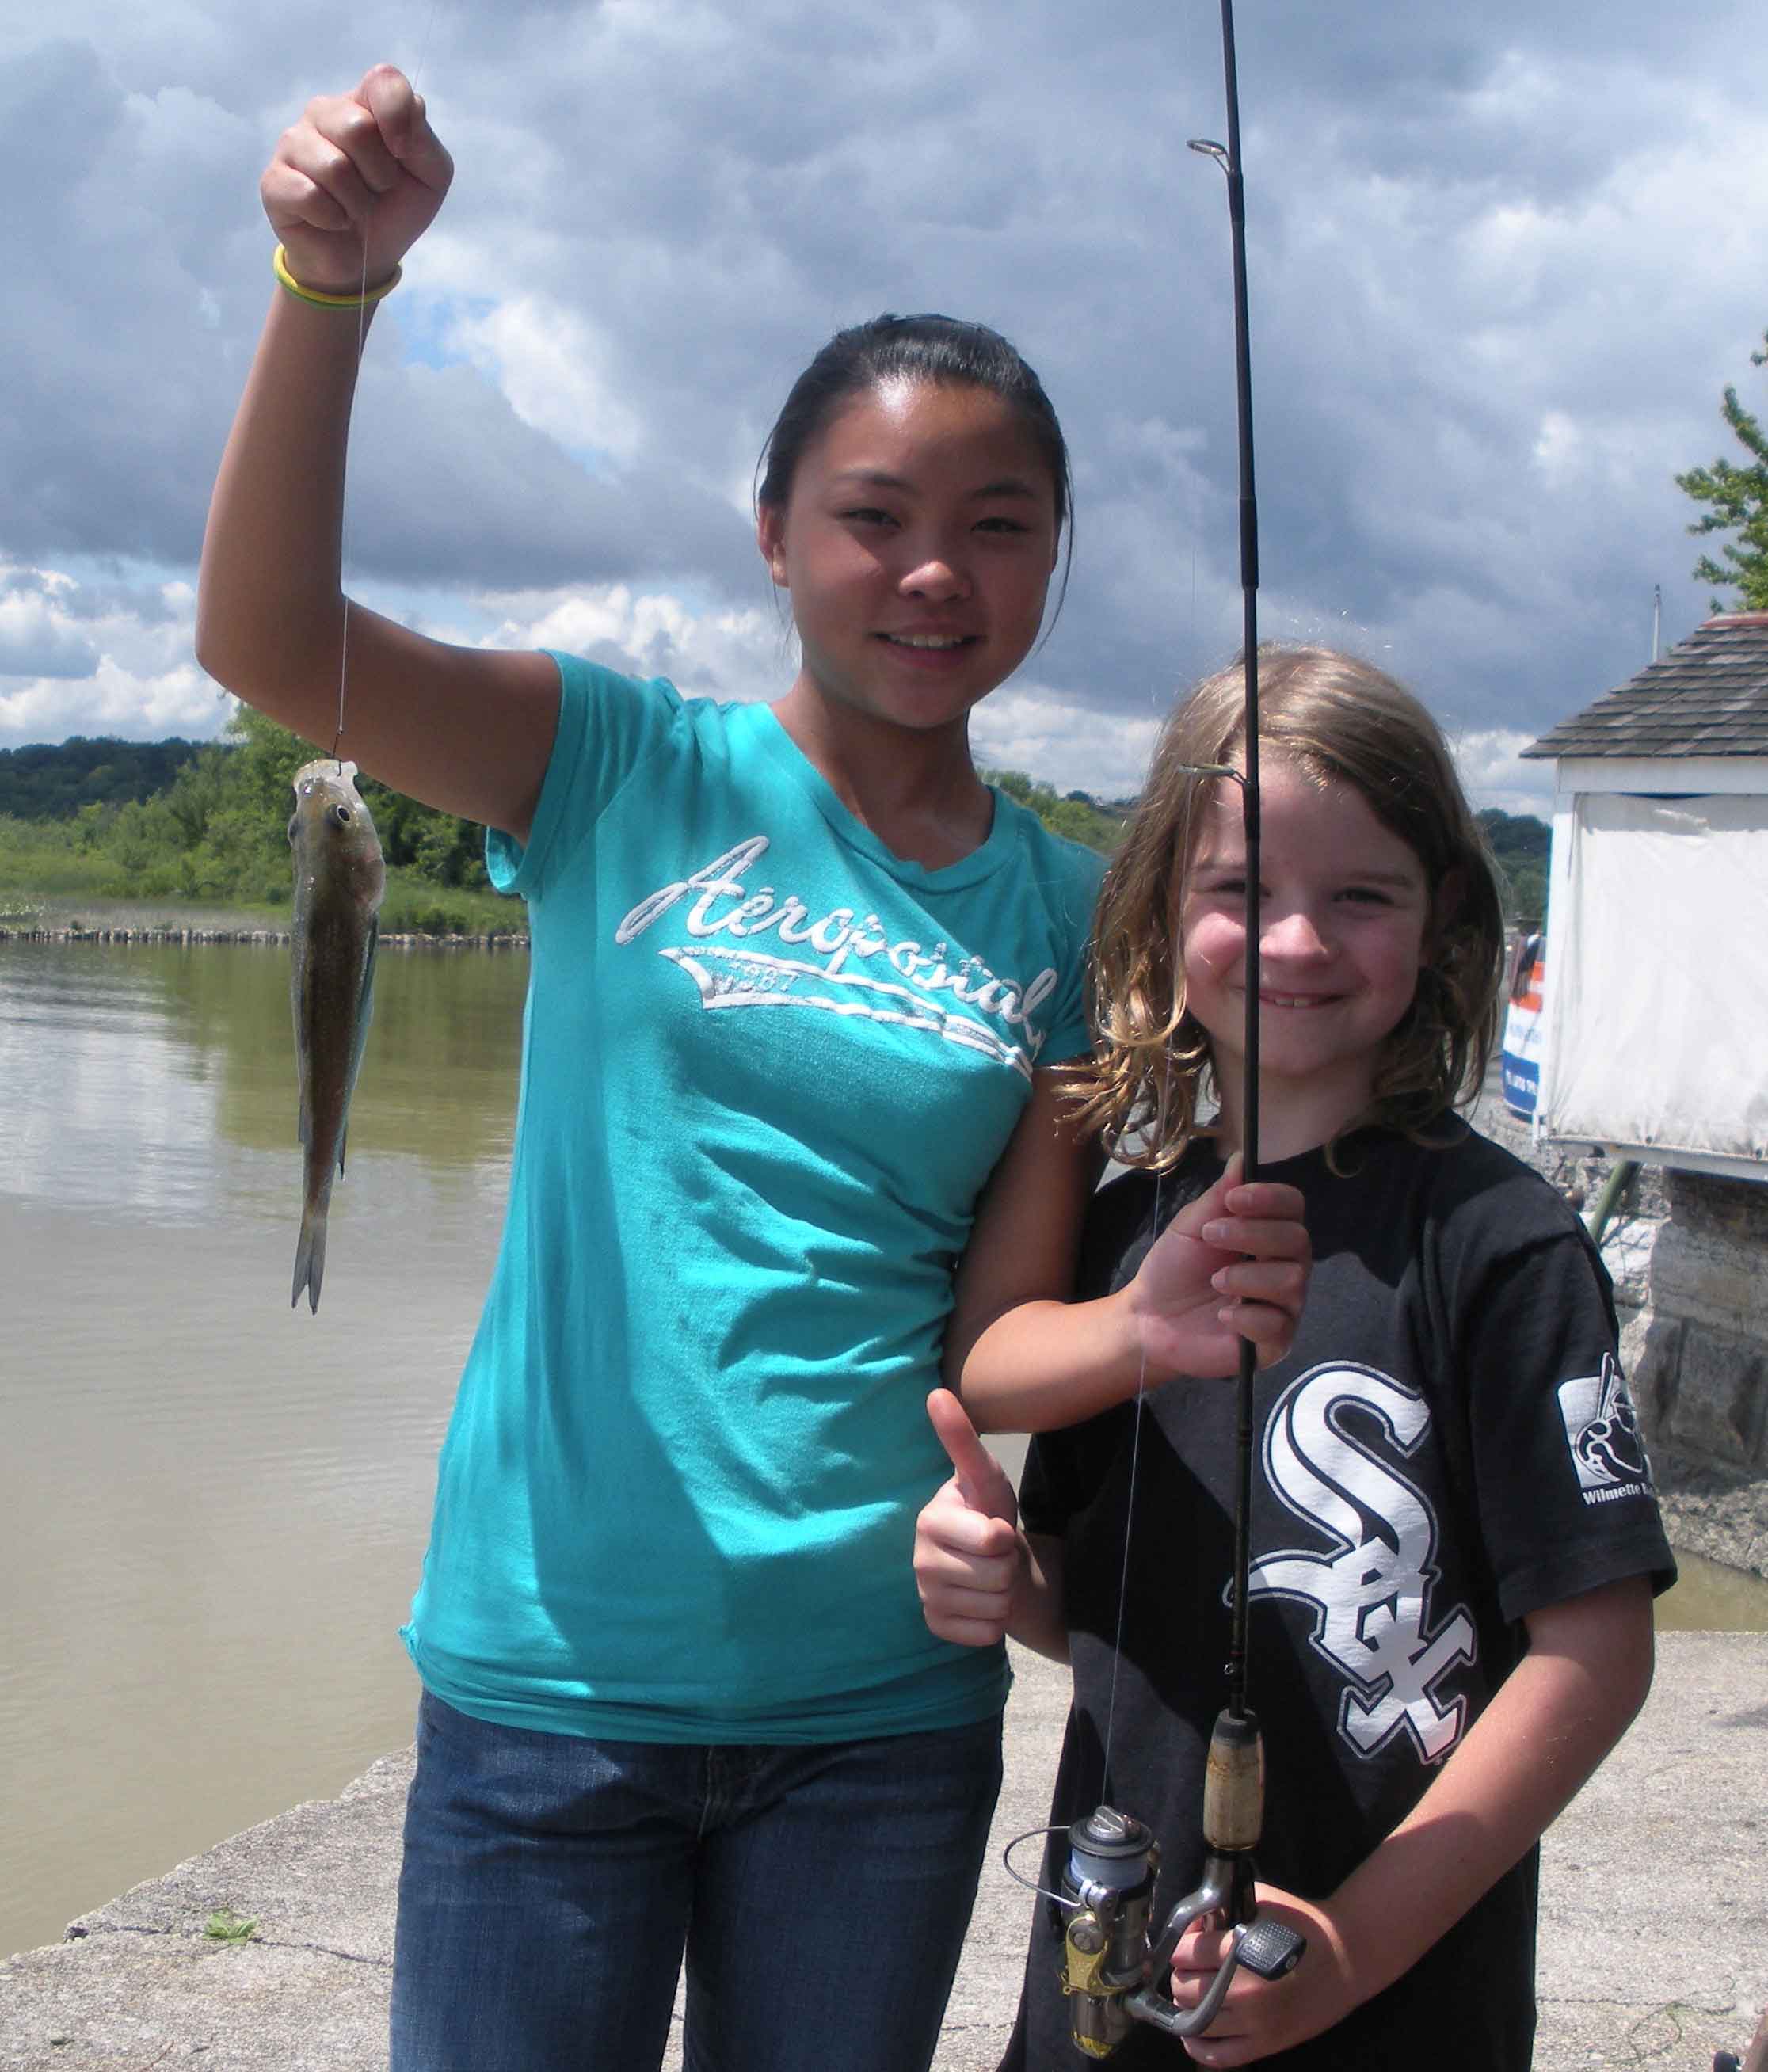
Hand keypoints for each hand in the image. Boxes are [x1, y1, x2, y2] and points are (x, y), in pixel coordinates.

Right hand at [263, 64, 453, 295]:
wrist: (365, 260)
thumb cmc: (395, 210)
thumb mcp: (429, 177)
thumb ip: (424, 140)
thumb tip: (409, 110)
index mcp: (364, 104)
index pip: (382, 80)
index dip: (398, 116)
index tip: (404, 154)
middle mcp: (324, 113)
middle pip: (356, 127)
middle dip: (379, 174)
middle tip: (377, 191)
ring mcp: (294, 144)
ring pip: (333, 166)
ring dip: (357, 202)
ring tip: (355, 208)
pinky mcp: (274, 181)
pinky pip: (308, 195)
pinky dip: (332, 218)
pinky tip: (333, 220)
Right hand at [912, 1390, 1024, 1646]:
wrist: (989, 1559)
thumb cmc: (985, 1510)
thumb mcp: (983, 1475)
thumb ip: (961, 1439)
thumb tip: (937, 1393)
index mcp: (929, 1521)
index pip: (992, 1540)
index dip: (1005, 1535)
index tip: (993, 1525)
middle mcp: (918, 1561)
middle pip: (996, 1576)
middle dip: (1007, 1565)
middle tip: (994, 1552)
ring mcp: (925, 1597)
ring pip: (994, 1607)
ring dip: (1003, 1592)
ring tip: (990, 1572)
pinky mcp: (935, 1627)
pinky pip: (985, 1635)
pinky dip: (995, 1622)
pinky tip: (982, 1601)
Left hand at [1128, 1156, 1309, 1381]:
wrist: (1150, 1319)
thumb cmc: (1174, 1269)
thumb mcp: (1191, 1227)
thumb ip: (1219, 1197)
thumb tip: (1243, 1157)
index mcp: (1268, 1233)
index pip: (1293, 1206)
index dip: (1270, 1198)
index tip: (1235, 1199)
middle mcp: (1285, 1265)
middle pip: (1298, 1240)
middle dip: (1253, 1234)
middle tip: (1211, 1236)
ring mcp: (1284, 1304)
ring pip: (1292, 1280)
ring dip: (1247, 1276)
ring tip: (1214, 1281)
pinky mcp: (1275, 1341)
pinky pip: (1279, 1324)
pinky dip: (1247, 1316)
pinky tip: (1223, 1314)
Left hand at [1167, 1886, 1355, 2065]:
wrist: (1346, 1957)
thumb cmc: (1302, 1924)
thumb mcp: (1259, 1902)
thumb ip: (1221, 1909)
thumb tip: (1192, 1925)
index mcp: (1239, 1950)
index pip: (1183, 1953)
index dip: (1182, 1945)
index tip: (1189, 1943)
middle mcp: (1243, 1990)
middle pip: (1183, 1989)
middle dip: (1182, 1974)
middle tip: (1193, 1967)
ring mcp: (1255, 2022)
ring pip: (1195, 2021)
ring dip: (1187, 2006)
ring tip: (1194, 1994)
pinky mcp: (1268, 2044)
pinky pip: (1220, 2056)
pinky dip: (1198, 2047)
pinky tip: (1193, 2032)